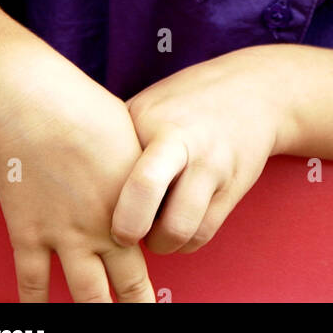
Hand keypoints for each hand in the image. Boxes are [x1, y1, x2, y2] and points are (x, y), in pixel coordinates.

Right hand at [0, 68, 156, 303]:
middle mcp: (103, 229)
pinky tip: (39, 319)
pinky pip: (33, 283)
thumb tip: (154, 189)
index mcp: (135, 205)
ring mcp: (65, 237)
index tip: (161, 296)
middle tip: (143, 316)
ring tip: (103, 326)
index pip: (155, 252)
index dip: (160, 274)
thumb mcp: (132, 141)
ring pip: (87, 295)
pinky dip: (36, 306)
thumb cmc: (88, 112)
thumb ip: (142, 176)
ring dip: (97, 314)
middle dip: (137, 306)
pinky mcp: (29, 235)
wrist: (37, 108)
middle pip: (128, 285)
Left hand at [111, 47, 288, 254]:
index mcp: (153, 118)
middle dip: (128, 226)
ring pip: (177, 229)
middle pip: (146, 189)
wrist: (255, 90)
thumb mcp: (148, 106)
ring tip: (152, 229)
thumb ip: (117, 141)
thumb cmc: (187, 102)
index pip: (114, 161)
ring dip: (158, 242)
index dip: (100, 194)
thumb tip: (77, 184)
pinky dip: (183, 242)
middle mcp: (183, 141)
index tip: (94, 210)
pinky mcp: (233, 190)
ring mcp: (212, 166)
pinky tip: (176, 225)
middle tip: (123, 233)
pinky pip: (201, 235)